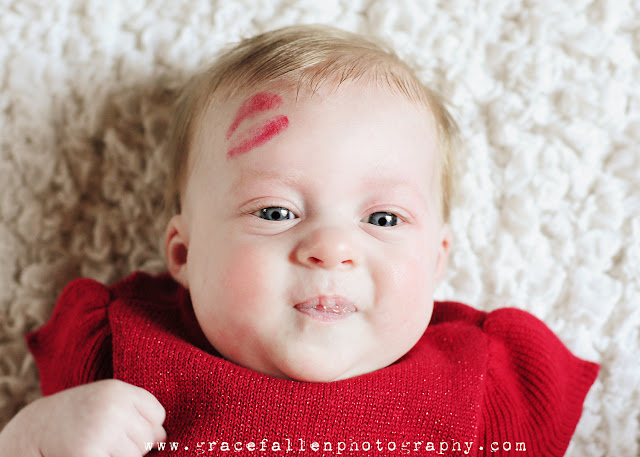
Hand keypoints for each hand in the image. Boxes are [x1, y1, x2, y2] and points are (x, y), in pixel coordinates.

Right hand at [0, 379, 165, 456]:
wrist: (37, 427)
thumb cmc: (79, 414)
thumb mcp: (107, 401)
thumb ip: (136, 412)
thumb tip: (164, 438)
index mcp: (119, 390)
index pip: (158, 414)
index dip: (148, 426)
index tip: (129, 428)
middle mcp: (112, 408)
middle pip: (149, 437)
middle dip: (135, 444)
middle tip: (109, 439)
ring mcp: (101, 431)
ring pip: (136, 455)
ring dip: (122, 456)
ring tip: (101, 446)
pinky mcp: (89, 453)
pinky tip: (95, 453)